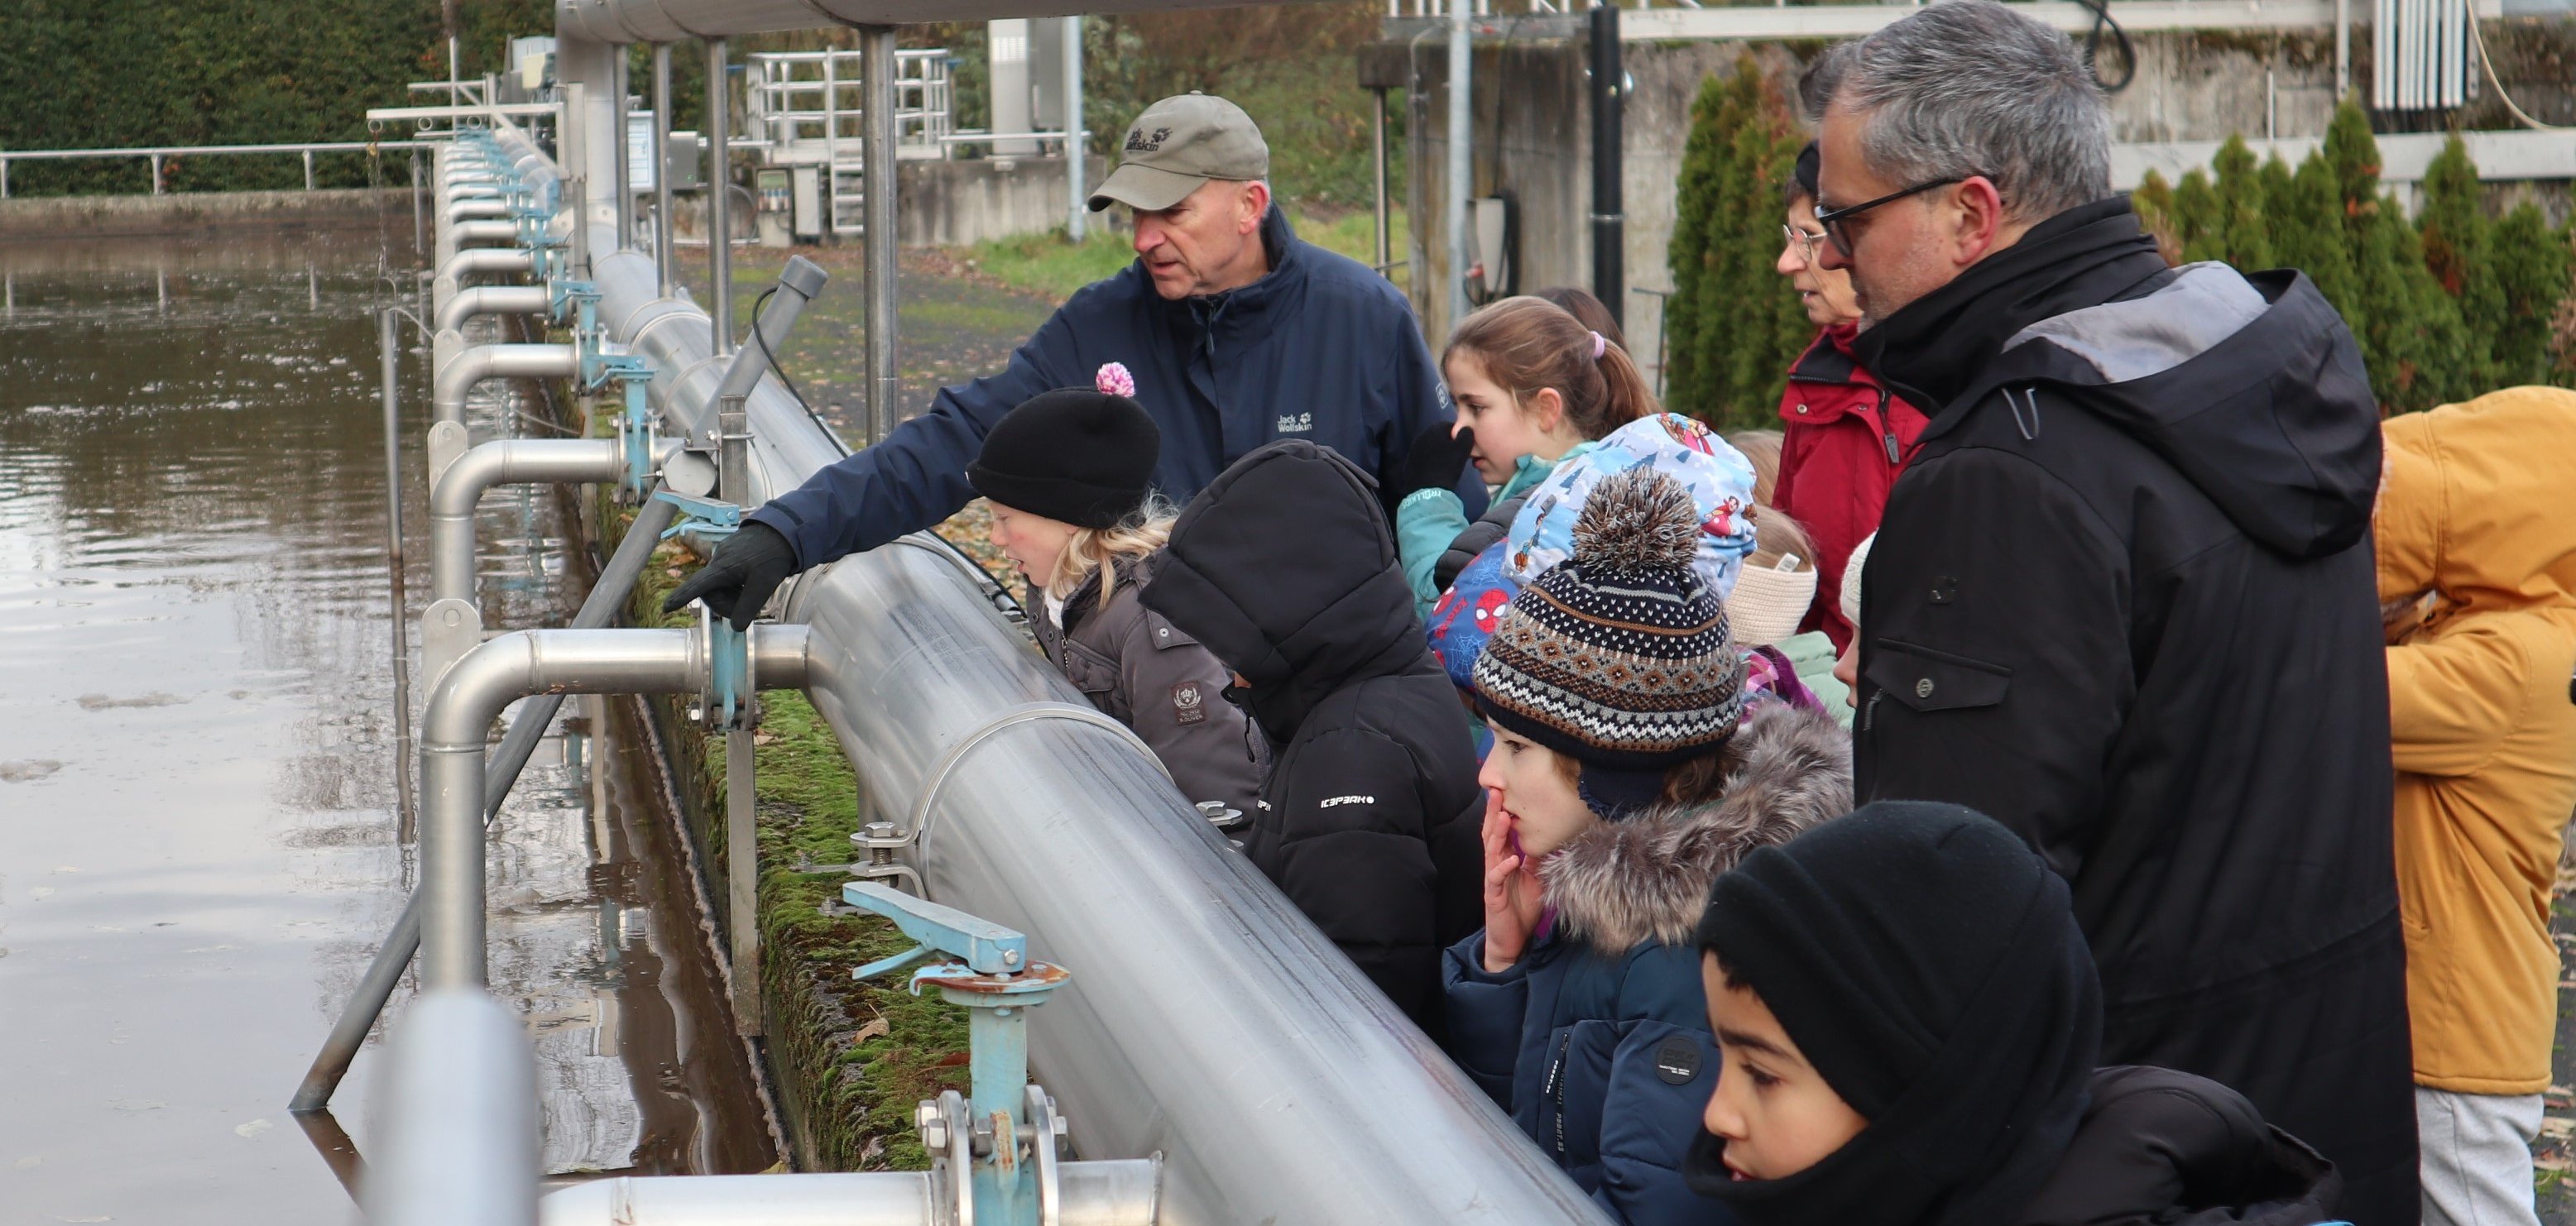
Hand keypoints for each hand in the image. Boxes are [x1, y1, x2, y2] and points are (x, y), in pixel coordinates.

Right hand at [662, 520, 797, 630]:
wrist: (784, 530)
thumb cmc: (774, 554)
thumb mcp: (765, 584)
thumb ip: (749, 606)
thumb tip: (736, 628)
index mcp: (723, 568)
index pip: (698, 585)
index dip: (682, 597)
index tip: (666, 607)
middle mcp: (718, 562)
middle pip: (711, 595)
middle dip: (728, 606)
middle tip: (753, 605)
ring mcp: (723, 559)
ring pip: (720, 589)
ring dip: (734, 597)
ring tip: (753, 589)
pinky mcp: (730, 558)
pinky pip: (726, 580)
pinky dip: (737, 588)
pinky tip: (751, 581)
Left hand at [1400, 422, 1478, 497]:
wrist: (1427, 489)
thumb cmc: (1447, 467)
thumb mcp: (1462, 450)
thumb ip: (1466, 435)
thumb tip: (1466, 428)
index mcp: (1435, 429)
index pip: (1450, 426)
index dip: (1458, 436)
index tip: (1463, 446)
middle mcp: (1422, 435)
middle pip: (1439, 435)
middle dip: (1447, 442)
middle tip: (1455, 454)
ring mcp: (1414, 447)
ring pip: (1430, 445)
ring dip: (1438, 450)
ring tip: (1445, 462)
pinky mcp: (1409, 460)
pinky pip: (1423, 455)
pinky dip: (1429, 459)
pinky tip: (1434, 468)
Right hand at [1480, 789, 1542, 972]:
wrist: (1512, 939)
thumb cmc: (1521, 909)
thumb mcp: (1535, 880)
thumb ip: (1536, 860)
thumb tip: (1548, 840)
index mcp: (1504, 860)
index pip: (1501, 831)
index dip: (1501, 811)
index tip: (1506, 791)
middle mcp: (1496, 865)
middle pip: (1491, 834)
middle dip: (1492, 813)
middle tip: (1496, 791)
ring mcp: (1493, 880)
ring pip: (1491, 851)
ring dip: (1497, 833)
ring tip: (1502, 816)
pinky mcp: (1493, 895)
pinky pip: (1496, 878)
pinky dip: (1503, 868)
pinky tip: (1511, 859)